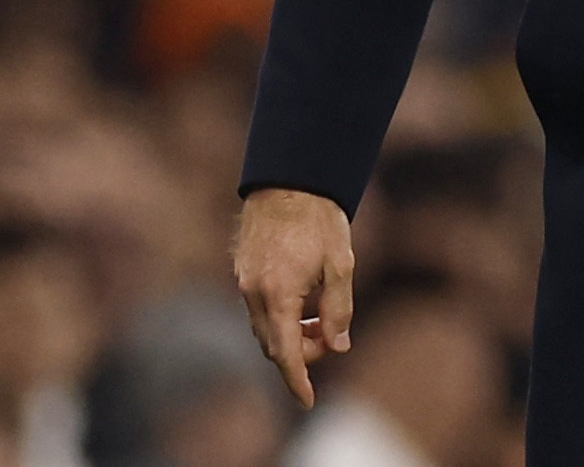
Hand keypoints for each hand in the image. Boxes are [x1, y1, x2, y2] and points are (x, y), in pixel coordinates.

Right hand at [234, 187, 354, 408]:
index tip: (307, 401)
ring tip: (321, 318)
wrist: (290, 182)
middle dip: (301, 353)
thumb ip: (339, 309)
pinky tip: (303, 302)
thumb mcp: (341, 265)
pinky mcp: (242, 273)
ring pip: (264, 329)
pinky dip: (279, 317)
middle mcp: (254, 294)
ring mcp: (243, 283)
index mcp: (278, 295)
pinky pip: (258, 310)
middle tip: (332, 340)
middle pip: (273, 345)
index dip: (297, 379)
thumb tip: (337, 345)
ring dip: (290, 334)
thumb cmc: (320, 221)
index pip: (285, 353)